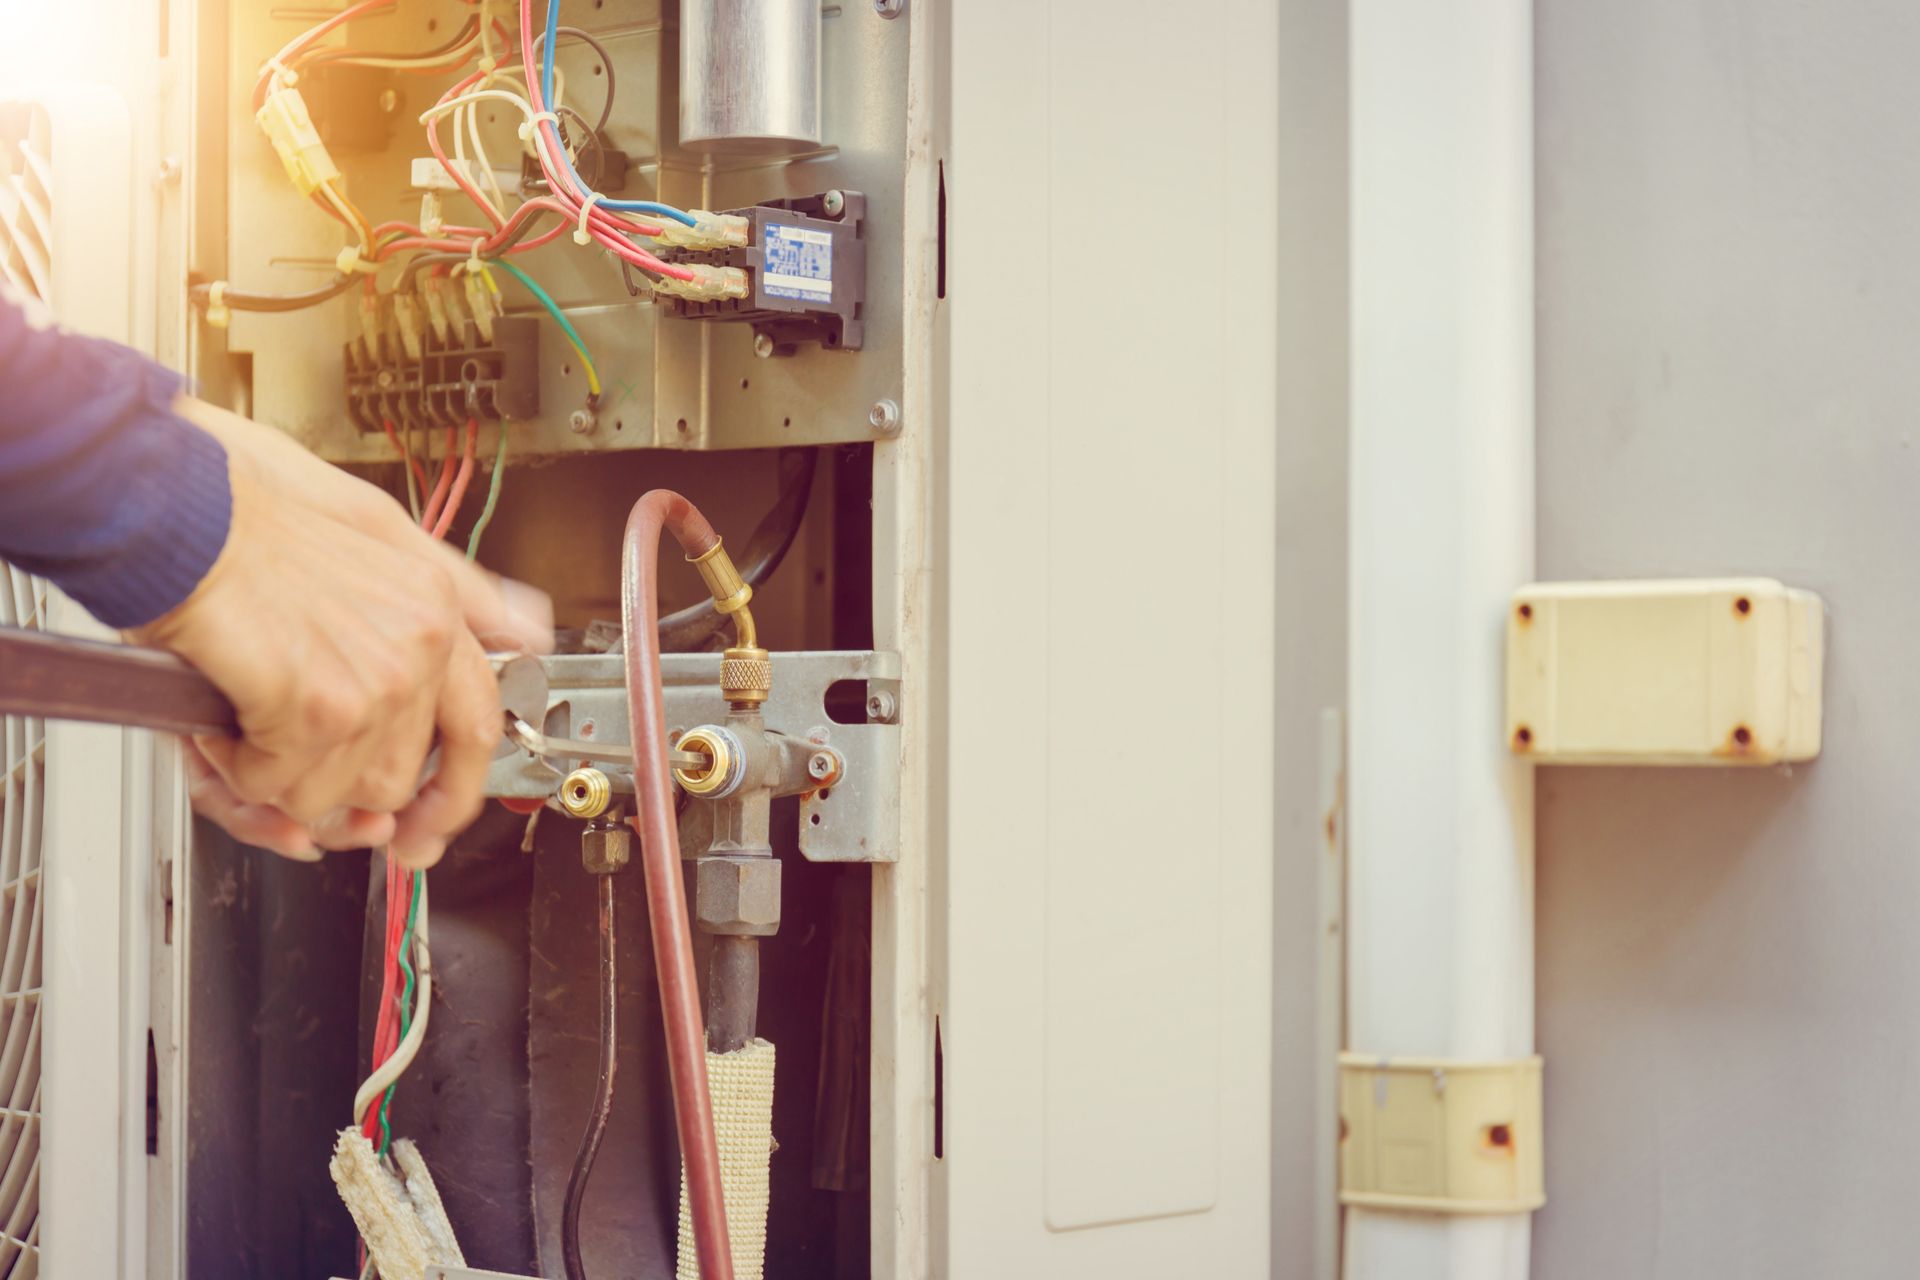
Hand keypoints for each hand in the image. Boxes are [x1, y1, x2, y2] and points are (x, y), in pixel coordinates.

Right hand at [134, 397, 551, 866]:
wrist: (168, 500)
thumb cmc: (242, 505)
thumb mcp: (373, 524)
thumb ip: (454, 585)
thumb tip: (527, 628)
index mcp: (436, 607)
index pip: (478, 726)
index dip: (453, 794)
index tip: (425, 829)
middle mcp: (420, 647)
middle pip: (398, 781)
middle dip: (334, 790)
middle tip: (284, 770)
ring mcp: (376, 683)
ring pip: (339, 795)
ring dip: (277, 777)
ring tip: (243, 721)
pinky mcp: (317, 708)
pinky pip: (280, 787)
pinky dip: (235, 767)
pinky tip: (219, 719)